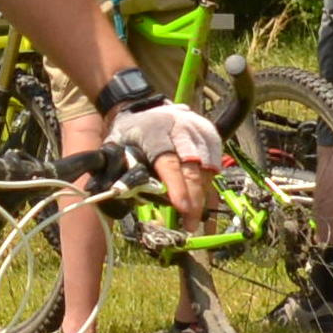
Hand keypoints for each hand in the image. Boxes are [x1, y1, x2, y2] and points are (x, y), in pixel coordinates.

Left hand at [105, 99, 222, 228]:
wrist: (144, 108)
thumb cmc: (129, 134)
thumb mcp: (117, 148)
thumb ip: (124, 172)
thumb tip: (131, 199)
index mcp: (155, 132)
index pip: (169, 163)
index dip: (177, 187)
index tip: (182, 209)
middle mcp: (180, 128)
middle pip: (192, 168)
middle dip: (194, 199)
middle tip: (190, 225)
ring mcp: (198, 130)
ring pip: (207, 168)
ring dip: (202, 195)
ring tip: (194, 218)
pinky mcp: (210, 134)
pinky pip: (215, 164)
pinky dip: (209, 185)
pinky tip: (202, 202)